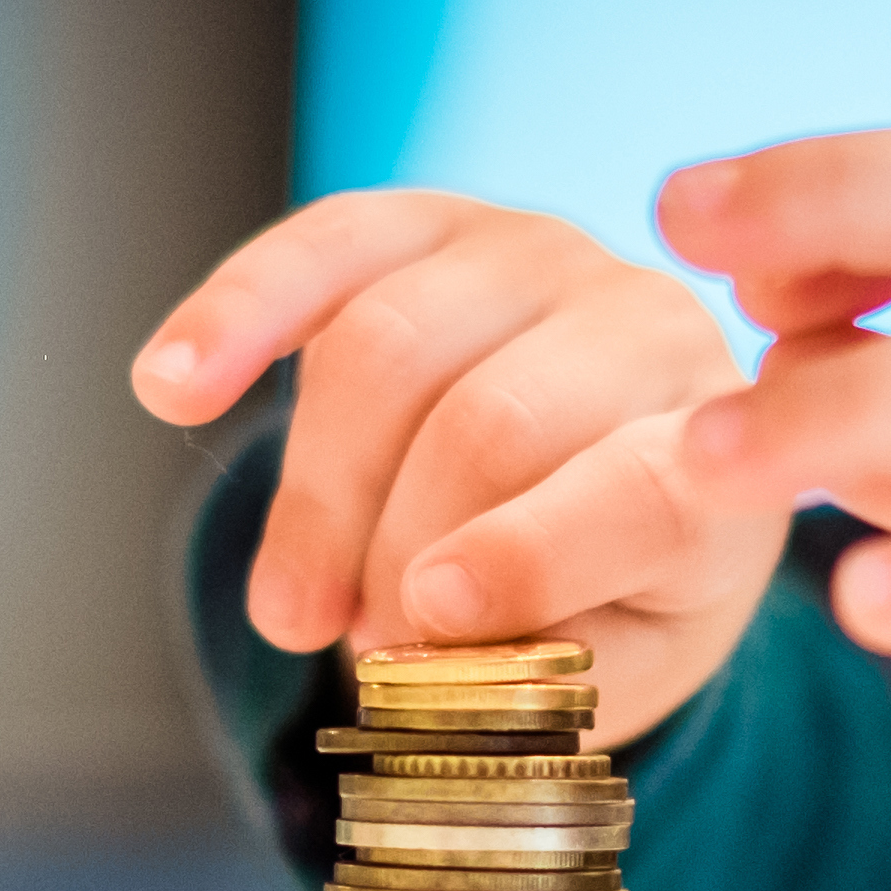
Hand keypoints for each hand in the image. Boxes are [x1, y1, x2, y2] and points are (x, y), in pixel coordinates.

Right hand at [130, 193, 788, 747]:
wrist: (626, 467)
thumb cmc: (625, 587)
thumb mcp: (628, 664)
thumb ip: (554, 668)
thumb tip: (431, 643)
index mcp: (724, 455)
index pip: (641, 491)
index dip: (526, 558)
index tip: (421, 627)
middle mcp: (652, 327)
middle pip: (491, 422)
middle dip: (396, 553)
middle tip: (364, 652)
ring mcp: (542, 258)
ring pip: (389, 352)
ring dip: (316, 498)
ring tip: (299, 612)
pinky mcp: (437, 222)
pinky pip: (324, 247)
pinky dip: (236, 316)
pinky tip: (166, 389)